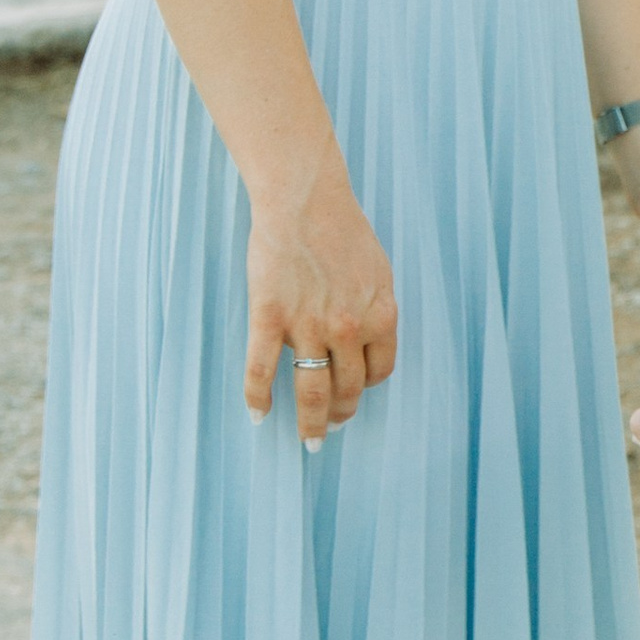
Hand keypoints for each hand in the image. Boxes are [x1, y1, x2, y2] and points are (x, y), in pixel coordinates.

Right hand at [246, 173, 397, 451]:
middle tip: (332, 427)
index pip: (380, 370)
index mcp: (380, 316)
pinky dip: (259, 398)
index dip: (368, 386)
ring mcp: (309, 325)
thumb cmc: (342, 229)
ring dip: (312, 422)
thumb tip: (371, 339)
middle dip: (342, 413)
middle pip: (349, 388)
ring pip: (312, 390)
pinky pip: (262, 370)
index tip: (357, 391)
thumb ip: (375, 309)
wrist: (304, 199)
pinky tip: (259, 415)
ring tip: (309, 440)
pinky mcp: (269, 317)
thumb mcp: (378, 272)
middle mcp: (349, 328)